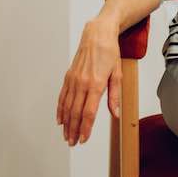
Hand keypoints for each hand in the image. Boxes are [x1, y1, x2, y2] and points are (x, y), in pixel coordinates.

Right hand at [56, 17, 121, 145]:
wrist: (97, 35)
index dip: (85, 128)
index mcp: (96, 84)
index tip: (84, 138)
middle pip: (75, 112)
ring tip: (66, 135)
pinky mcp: (68, 77)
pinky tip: (60, 119)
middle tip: (73, 142)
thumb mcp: (117, 74)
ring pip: (67, 106)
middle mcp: (82, 83)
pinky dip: (60, 109)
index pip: (89, 112)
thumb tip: (115, 113)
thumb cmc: (110, 52)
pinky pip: (62, 96)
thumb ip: (114, 95)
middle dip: (73, 129)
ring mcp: (73, 80)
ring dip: (66, 123)